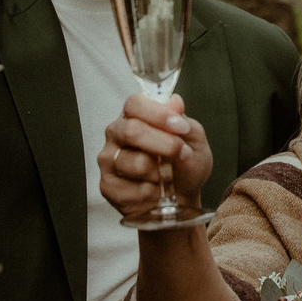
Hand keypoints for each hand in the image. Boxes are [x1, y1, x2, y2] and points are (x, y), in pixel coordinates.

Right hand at [97, 94, 211, 222]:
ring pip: (136, 163)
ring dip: (162, 172)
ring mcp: (109, 160)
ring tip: (168, 175)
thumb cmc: (185, 164)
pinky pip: (133, 189)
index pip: (135, 104)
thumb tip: (175, 102)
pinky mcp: (108, 186)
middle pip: (132, 131)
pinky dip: (153, 192)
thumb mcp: (193, 139)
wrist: (183, 197)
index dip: (159, 114)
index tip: (181, 128)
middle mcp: (116, 134)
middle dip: (165, 145)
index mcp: (134, 116)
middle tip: (183, 153)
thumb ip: (183, 120)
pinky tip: (155, 190)